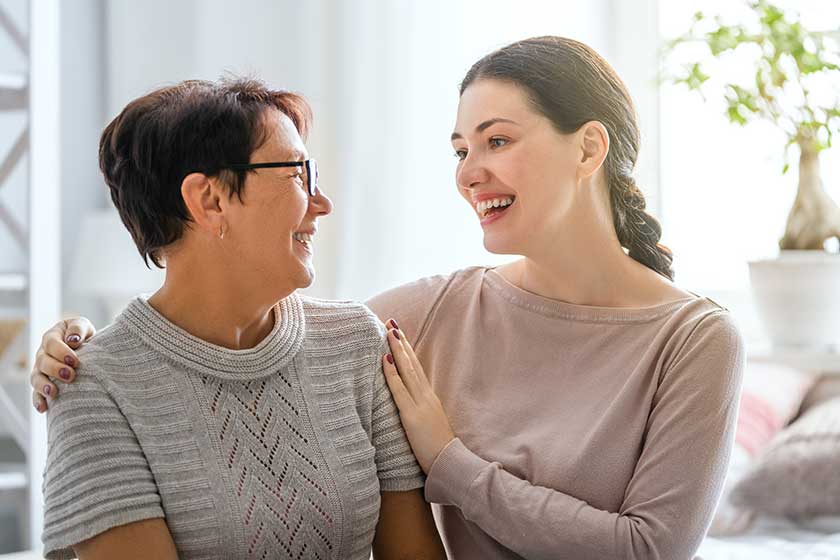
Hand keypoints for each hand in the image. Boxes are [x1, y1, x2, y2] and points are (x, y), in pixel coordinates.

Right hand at [30, 317, 95, 412]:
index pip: (51, 343)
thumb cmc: (83, 335)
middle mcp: (43, 353)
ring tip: (53, 393)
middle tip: (70, 375)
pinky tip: (44, 408)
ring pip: (36, 378)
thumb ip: (78, 328)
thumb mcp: (83, 326)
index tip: (75, 361)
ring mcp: (42, 369)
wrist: (87, 348)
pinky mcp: (44, 383)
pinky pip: (37, 393)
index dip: (61, 352)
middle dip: (55, 369)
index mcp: (52, 337)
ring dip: (43, 386)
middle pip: (42, 361)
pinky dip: (38, 401)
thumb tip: (73, 340)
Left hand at [382, 319, 454, 473]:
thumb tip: (410, 403)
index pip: (416, 367)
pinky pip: (399, 390)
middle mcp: (425, 395)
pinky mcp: (412, 416)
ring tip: (389, 331)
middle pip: (411, 363)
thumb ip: (421, 409)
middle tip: (391, 322)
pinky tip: (384, 359)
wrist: (449, 463)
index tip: (398, 332)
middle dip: (400, 341)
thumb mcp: (430, 422)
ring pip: (406, 371)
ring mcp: (419, 404)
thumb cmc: (437, 448)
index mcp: (429, 397)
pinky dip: (391, 374)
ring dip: (396, 350)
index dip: (407, 349)